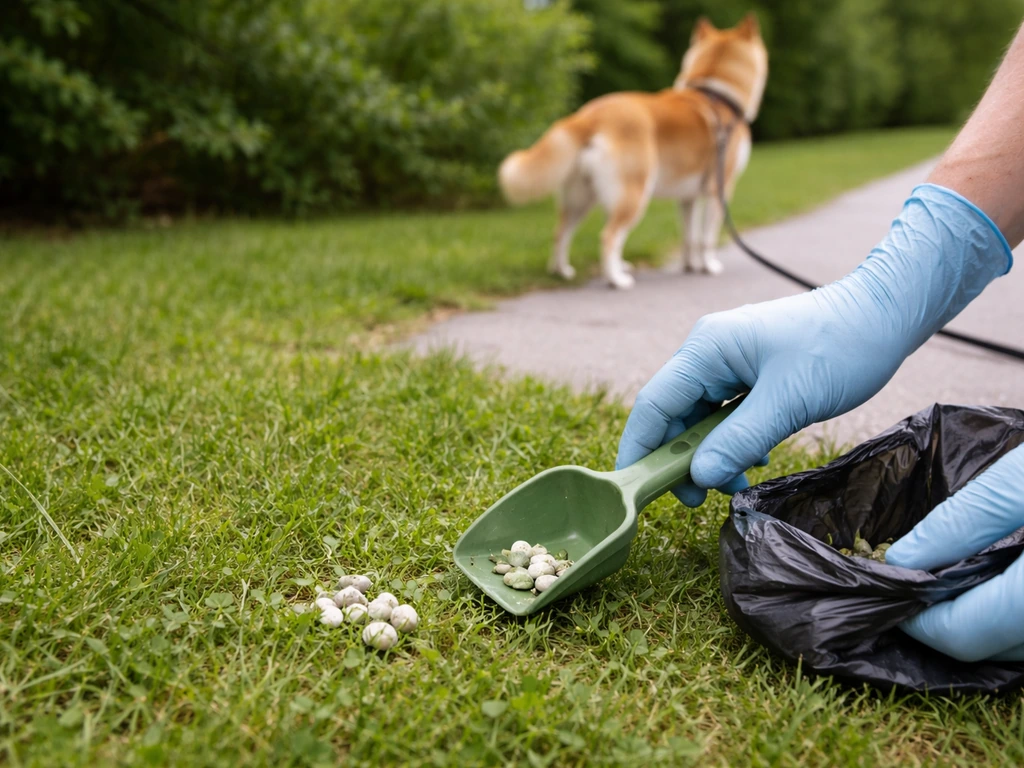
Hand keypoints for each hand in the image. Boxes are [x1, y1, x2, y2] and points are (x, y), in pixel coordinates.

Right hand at [616, 184, 1011, 506]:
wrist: (885, 314)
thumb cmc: (839, 347)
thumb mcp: (789, 401)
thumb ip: (740, 440)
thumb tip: (699, 477)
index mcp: (706, 348)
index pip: (654, 404)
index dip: (639, 449)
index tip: (637, 490)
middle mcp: (708, 352)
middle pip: (673, 414)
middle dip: (681, 458)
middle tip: (700, 499)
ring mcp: (728, 360)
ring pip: (700, 417)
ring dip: (711, 453)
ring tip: (736, 482)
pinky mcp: (749, 370)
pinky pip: (724, 412)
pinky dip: (732, 441)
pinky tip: (755, 458)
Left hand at [886, 445, 1023, 661]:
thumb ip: (963, 523)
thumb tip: (904, 561)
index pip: (965, 634)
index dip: (916, 617)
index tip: (886, 586)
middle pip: (996, 646)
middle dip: (948, 617)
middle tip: (913, 576)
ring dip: (985, 618)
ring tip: (951, 571)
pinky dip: (1018, 611)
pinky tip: (1002, 574)